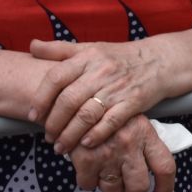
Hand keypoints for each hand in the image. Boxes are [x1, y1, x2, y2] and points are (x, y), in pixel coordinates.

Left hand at [29, 39, 166, 155]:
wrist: (159, 61)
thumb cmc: (119, 57)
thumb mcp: (91, 48)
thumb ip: (60, 49)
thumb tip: (32, 46)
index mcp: (88, 56)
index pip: (56, 77)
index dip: (41, 99)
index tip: (33, 116)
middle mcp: (101, 71)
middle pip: (69, 100)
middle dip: (53, 123)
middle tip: (47, 136)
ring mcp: (118, 87)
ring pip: (86, 115)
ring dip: (70, 135)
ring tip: (61, 146)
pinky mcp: (133, 102)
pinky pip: (110, 122)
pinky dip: (95, 135)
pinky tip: (85, 143)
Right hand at [69, 115, 175, 191]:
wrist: (77, 103)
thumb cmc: (107, 112)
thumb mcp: (133, 119)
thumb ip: (144, 142)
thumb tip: (153, 166)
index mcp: (145, 133)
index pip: (165, 166)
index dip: (165, 187)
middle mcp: (130, 144)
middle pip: (139, 186)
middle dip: (132, 190)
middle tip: (126, 184)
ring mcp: (108, 153)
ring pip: (113, 189)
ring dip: (109, 184)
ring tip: (105, 167)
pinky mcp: (86, 160)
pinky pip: (89, 185)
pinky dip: (88, 180)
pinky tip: (89, 165)